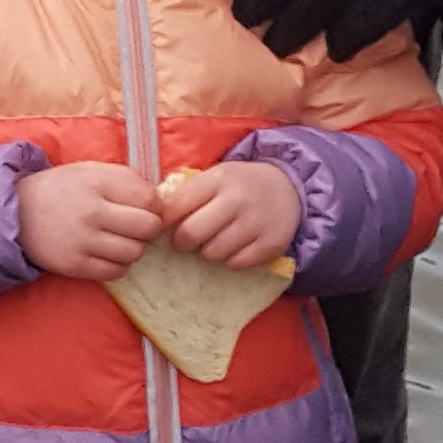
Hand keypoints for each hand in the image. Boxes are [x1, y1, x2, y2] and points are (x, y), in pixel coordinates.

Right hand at [17, 160, 162, 281]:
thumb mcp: (90, 171)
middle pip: (147, 228)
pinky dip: (118, 264)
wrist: (17, 213)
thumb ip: (125, 179)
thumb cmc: (61, 189)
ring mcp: (83, 241)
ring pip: (134, 252)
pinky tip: (107, 253)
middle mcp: (92, 211)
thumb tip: (159, 200)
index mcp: (98, 182)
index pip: (149, 198)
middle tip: (136, 226)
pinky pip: (116, 272)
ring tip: (119, 239)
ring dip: (133, 247)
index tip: (145, 208)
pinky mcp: (75, 265)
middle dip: (148, 228)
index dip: (154, 205)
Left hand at [154, 159, 302, 270]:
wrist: (287, 187)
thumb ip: (187, 195)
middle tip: (187, 240)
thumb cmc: (239, 185)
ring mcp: (256, 222)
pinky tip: (236, 246)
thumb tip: (154, 221)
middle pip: (191, 233)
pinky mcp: (271, 244)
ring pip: (213, 253)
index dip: (163, 222)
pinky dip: (231, 260)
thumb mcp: (214, 178)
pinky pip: (236, 264)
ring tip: (216, 239)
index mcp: (218, 178)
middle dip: (183, 242)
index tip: (162, 228)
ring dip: (209, 251)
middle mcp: (237, 199)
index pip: (176, 206)